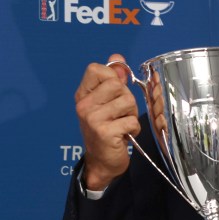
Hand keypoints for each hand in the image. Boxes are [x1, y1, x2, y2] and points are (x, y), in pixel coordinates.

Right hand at [74, 54, 139, 189]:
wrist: (102, 161)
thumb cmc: (107, 129)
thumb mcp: (108, 102)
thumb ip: (113, 79)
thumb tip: (117, 58)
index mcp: (83, 95)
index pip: (97, 69)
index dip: (113, 77)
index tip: (113, 93)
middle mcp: (84, 105)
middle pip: (117, 85)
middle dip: (127, 99)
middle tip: (121, 114)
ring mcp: (92, 118)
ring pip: (127, 101)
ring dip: (131, 114)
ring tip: (122, 124)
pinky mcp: (104, 132)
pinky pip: (131, 121)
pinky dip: (133, 129)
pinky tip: (124, 135)